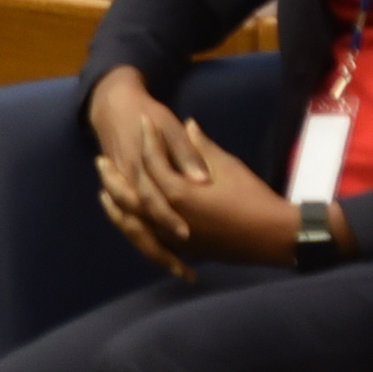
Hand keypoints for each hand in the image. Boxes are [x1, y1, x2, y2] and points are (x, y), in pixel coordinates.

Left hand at [86, 65, 297, 269]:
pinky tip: (130, 224)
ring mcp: (175, 238)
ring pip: (134, 224)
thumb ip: (200, 147)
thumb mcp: (226, 165)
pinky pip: (151, 244)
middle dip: (112, 178)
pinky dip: (136, 233)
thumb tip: (188, 125)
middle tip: (100, 162)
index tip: (145, 121)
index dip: (149, 139)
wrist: (272, 235)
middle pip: (129, 197)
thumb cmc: (251, 196)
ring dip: (116, 210)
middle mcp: (169, 217)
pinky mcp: (184, 250)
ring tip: (105, 196)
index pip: (152, 162)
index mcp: (179, 192)